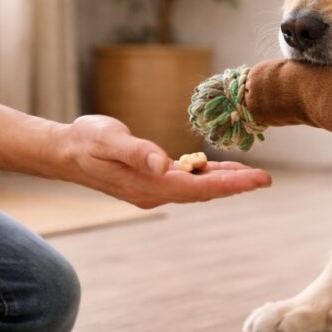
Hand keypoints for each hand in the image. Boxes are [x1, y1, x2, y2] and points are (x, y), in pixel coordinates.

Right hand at [54, 115, 271, 207]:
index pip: (198, 188)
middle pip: (203, 191)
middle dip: (236, 185)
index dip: (231, 184)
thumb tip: (162, 163)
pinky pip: (186, 180)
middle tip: (266, 180)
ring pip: (197, 187)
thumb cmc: (85, 140)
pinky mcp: (151, 180)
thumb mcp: (108, 139)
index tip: (257, 180)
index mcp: (148, 185)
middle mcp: (154, 192)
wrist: (65, 151)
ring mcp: (153, 188)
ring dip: (224, 181)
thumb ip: (136, 151)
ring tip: (252, 176)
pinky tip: (220, 169)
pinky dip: (206, 175)